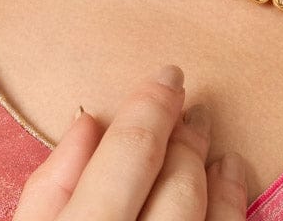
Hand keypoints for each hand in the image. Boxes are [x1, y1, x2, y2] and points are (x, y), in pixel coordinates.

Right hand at [12, 64, 247, 219]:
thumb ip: (48, 189)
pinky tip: (229, 181)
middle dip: (183, 138)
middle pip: (178, 183)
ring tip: (211, 143)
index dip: (153, 107)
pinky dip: (233, 205)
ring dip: (216, 172)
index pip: (132, 154)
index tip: (168, 76)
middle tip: (185, 106)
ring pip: (210, 215)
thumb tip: (87, 122)